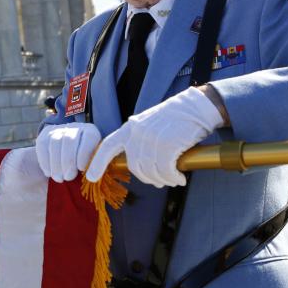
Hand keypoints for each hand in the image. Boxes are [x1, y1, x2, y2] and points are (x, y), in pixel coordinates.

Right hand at [35, 123, 101, 181]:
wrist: (67, 164)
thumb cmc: (84, 167)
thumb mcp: (92, 166)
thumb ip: (94, 168)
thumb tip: (92, 176)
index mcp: (91, 132)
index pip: (90, 137)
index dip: (85, 153)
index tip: (82, 169)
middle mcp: (76, 126)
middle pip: (70, 139)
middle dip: (68, 160)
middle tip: (69, 177)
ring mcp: (60, 128)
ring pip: (55, 141)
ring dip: (56, 163)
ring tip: (59, 178)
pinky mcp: (46, 133)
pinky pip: (42, 144)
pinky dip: (45, 161)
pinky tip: (49, 173)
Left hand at [85, 87, 224, 186]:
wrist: (197, 106)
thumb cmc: (177, 118)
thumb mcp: (151, 125)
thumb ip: (140, 141)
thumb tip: (139, 165)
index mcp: (131, 127)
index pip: (108, 145)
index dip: (98, 162)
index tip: (90, 176)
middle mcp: (137, 132)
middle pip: (134, 166)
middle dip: (147, 178)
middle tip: (160, 182)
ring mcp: (151, 138)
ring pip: (150, 170)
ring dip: (162, 179)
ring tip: (173, 179)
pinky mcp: (167, 144)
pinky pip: (165, 170)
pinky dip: (172, 178)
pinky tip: (179, 178)